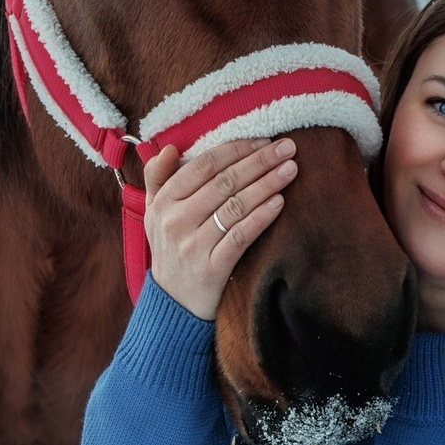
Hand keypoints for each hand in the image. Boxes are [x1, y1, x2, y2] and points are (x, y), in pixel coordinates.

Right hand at [143, 138, 297, 319]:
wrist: (173, 303)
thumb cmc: (171, 249)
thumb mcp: (155, 213)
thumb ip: (158, 178)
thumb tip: (169, 148)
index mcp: (163, 201)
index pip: (203, 165)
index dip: (236, 150)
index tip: (263, 141)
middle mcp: (175, 221)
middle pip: (224, 182)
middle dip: (259, 162)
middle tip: (287, 148)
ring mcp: (193, 246)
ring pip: (234, 206)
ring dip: (266, 184)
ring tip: (290, 170)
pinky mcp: (211, 269)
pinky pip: (240, 237)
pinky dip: (260, 218)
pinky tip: (279, 203)